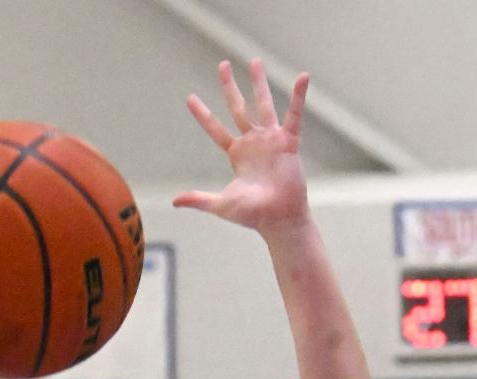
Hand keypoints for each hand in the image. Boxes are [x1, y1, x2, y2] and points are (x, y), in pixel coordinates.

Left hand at [173, 58, 309, 233]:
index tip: (190, 99)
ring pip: (263, 105)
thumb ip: (199, 199)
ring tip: (254, 61)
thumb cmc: (252, 215)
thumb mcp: (221, 204)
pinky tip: (302, 78)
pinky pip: (295, 115)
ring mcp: (271, 140)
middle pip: (238, 108)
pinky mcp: (288, 142)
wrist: (278, 219)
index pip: (215, 130)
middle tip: (222, 65)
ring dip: (259, 83)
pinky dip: (299, 97)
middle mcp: (253, 143)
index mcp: (237, 154)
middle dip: (229, 87)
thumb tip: (174, 201)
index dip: (203, 115)